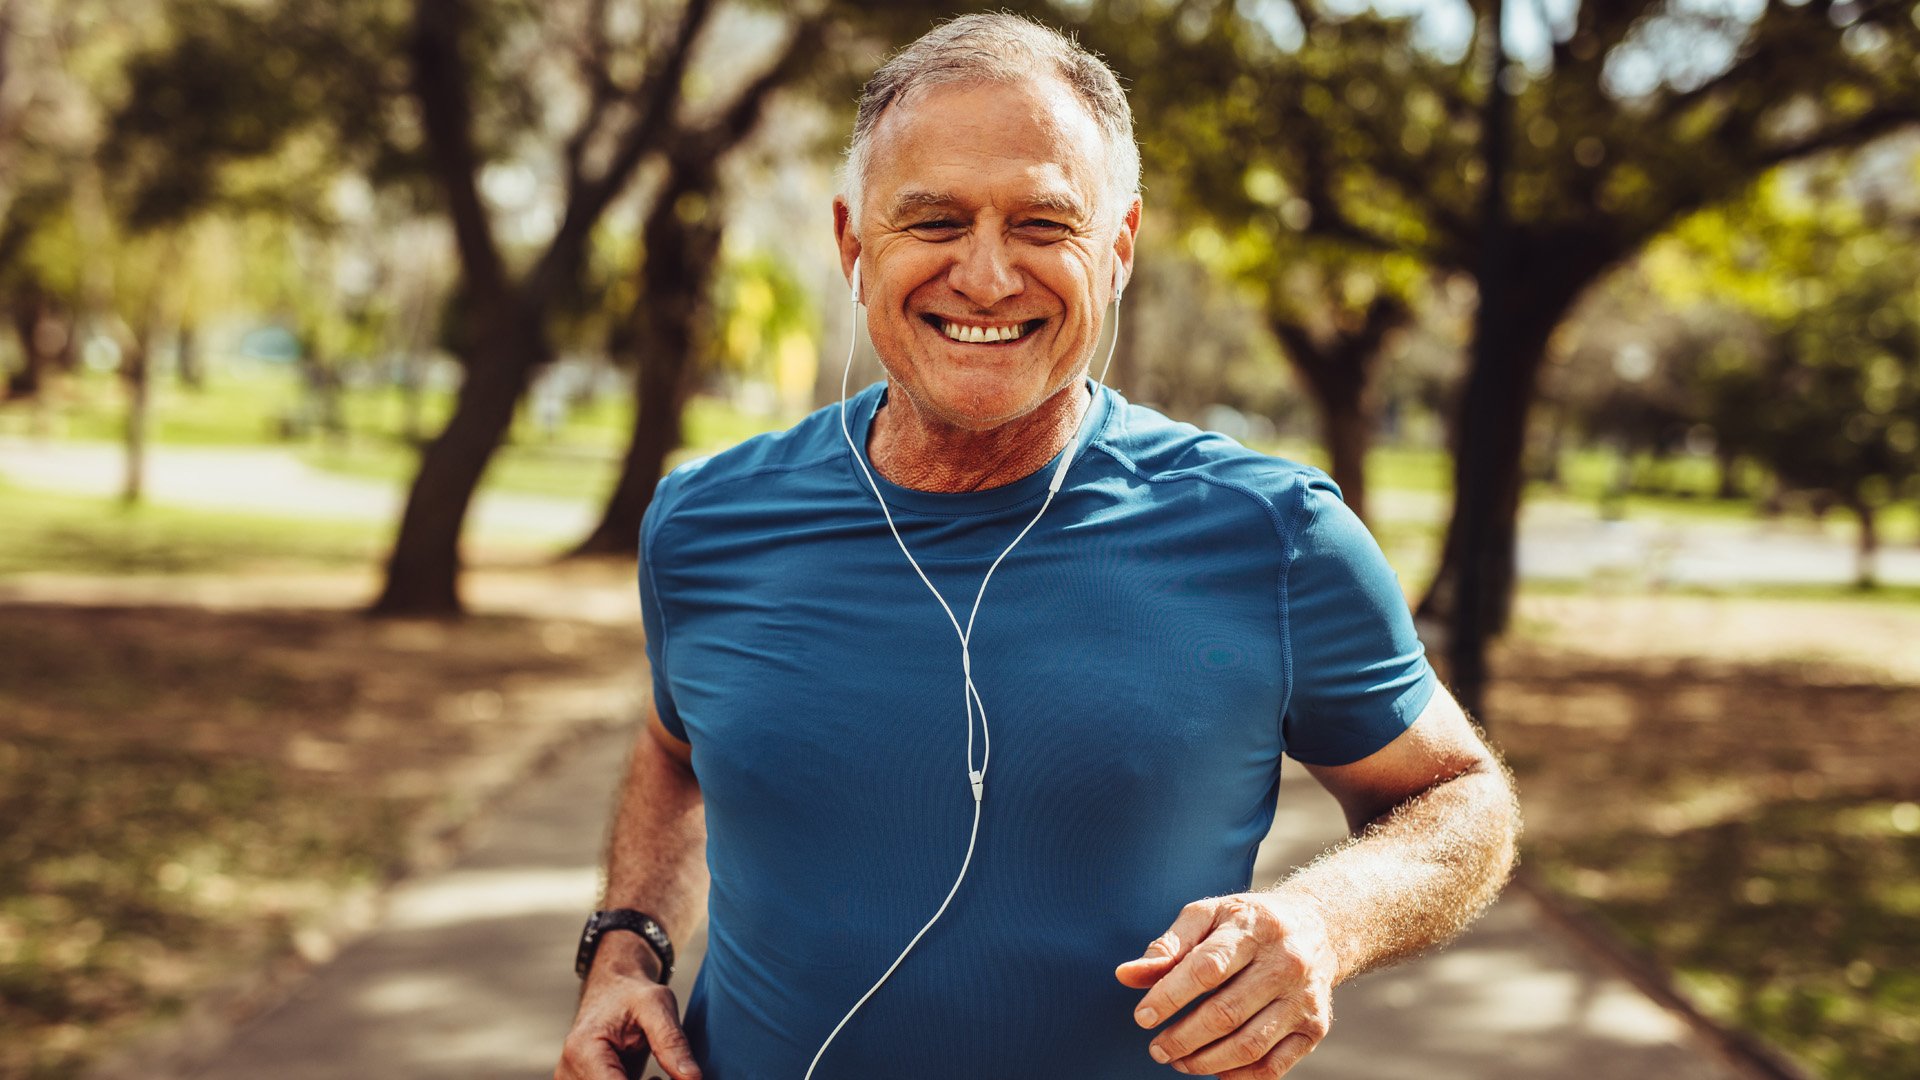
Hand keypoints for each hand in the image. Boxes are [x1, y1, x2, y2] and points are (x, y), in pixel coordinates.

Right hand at [555, 949, 700, 1079]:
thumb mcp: (657, 1004)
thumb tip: (692, 1079)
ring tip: (659, 1074)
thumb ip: (672, 1042)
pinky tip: (651, 1079)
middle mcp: (570, 1073)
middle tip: (669, 1072)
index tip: (673, 1078)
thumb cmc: (632, 992)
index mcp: (583, 1052)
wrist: (612, 988)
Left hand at [1113, 893, 1336, 1077]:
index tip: (1143, 1017)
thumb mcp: (1207, 916)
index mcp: (1253, 928)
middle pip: (1226, 1013)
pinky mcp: (1316, 1027)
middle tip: (1157, 1049)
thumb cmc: (1248, 922)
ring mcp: (1304, 998)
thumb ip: (1167, 946)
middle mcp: (1285, 963)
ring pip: (1249, 1045)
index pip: (1206, 968)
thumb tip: (1126, 976)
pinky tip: (1215, 1071)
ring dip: (1206, 1062)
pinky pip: (1274, 1065)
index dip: (1169, 997)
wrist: (1318, 928)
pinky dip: (1240, 1077)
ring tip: (1179, 1061)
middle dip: (1183, 1038)